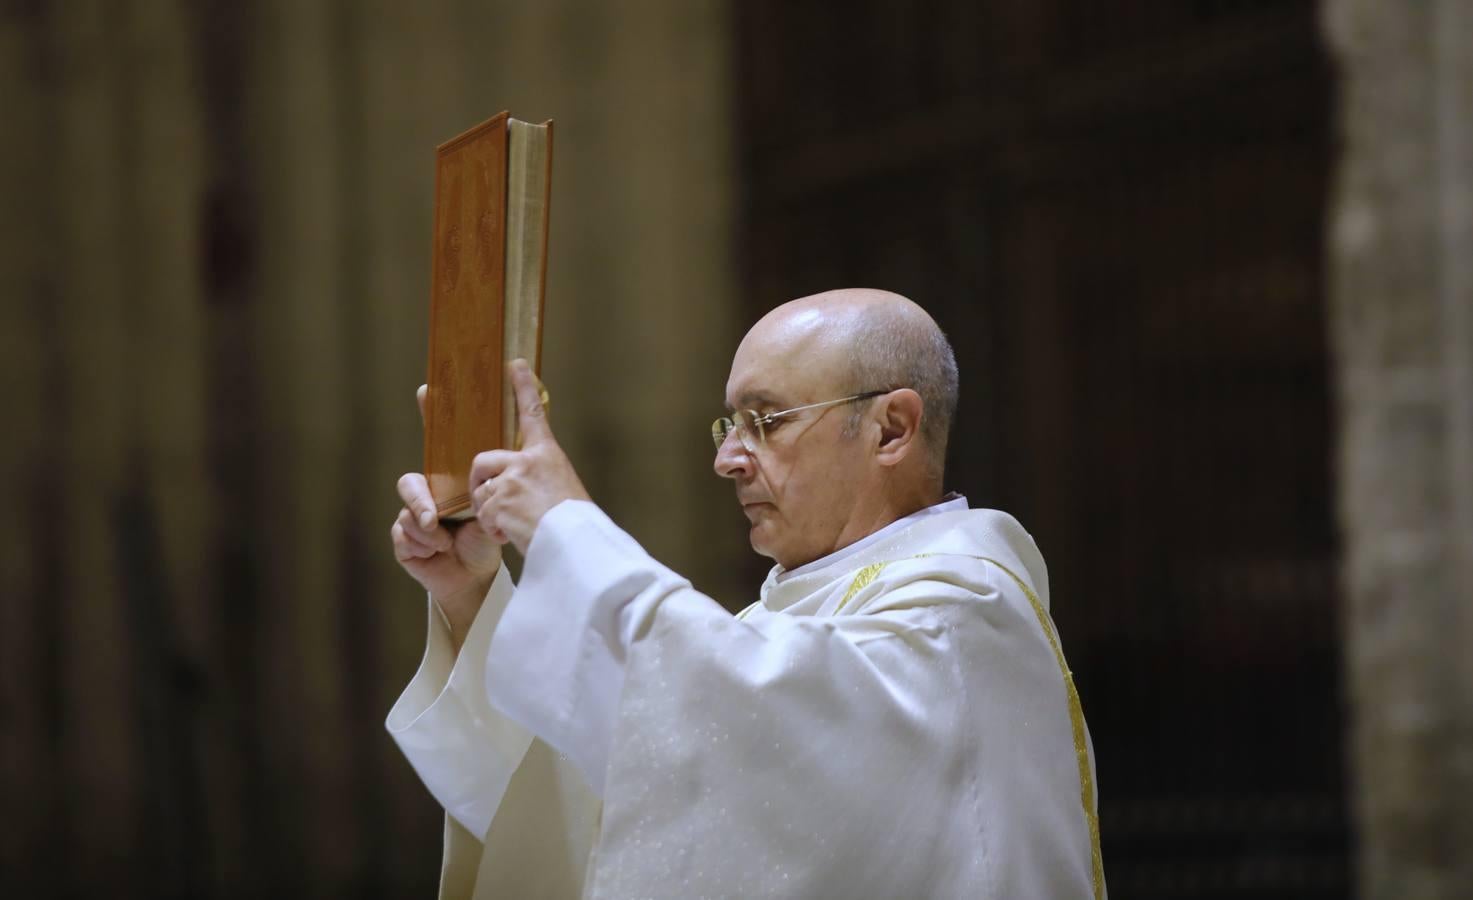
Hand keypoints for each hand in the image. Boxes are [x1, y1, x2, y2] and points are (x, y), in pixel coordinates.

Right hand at [390, 384, 503, 639]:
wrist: (478, 576)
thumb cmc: (487, 538)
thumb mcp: (497, 510)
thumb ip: (495, 490)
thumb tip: (501, 465)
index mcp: (451, 481)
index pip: (438, 444)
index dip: (431, 416)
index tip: (427, 389)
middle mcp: (429, 494)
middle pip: (410, 481)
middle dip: (420, 498)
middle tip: (435, 516)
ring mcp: (414, 516)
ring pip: (409, 513)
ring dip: (429, 532)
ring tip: (447, 542)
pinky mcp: (405, 541)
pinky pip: (404, 536)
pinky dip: (424, 547)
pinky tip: (438, 554)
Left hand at [469, 359, 590, 553]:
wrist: (575, 542)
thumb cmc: (575, 523)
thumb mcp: (565, 489)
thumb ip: (540, 480)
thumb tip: (524, 489)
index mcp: (547, 454)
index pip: (533, 414)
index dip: (523, 388)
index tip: (515, 364)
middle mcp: (527, 461)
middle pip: (482, 461)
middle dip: (479, 484)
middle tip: (489, 502)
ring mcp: (511, 479)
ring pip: (481, 494)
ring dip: (490, 514)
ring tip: (514, 527)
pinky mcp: (499, 500)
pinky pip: (483, 516)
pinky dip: (494, 530)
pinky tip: (513, 535)